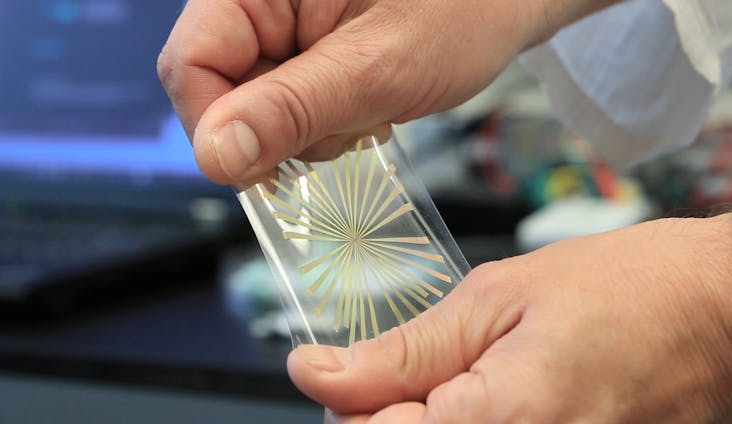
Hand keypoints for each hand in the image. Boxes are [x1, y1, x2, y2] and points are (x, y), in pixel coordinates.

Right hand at [158, 0, 614, 185]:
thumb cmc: (464, 7)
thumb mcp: (377, 68)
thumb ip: (292, 110)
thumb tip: (215, 156)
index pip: (191, 64)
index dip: (221, 127)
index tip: (267, 168)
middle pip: (220, 88)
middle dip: (281, 128)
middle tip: (347, 121)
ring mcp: (283, 23)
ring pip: (255, 105)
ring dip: (309, 127)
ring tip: (369, 104)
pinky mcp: (304, 46)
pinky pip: (287, 102)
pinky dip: (324, 120)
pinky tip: (366, 103)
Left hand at [288, 214, 731, 421]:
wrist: (713, 311)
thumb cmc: (623, 290)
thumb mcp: (498, 297)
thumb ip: (404, 350)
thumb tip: (318, 372)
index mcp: (503, 420)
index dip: (347, 401)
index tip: (335, 369)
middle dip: (389, 415)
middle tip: (414, 369)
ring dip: (429, 420)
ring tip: (462, 379)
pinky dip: (471, 423)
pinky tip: (490, 398)